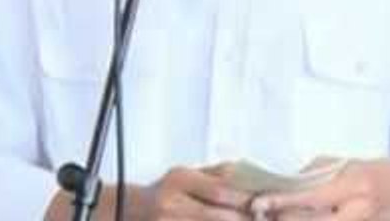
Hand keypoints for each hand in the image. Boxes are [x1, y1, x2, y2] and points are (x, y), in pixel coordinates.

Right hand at [139, 163, 254, 219]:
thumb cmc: (163, 192)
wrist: (128, 209)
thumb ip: (211, 175)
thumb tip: (241, 173)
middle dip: (241, 220)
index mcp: (179, 180)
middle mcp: (171, 202)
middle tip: (261, 219)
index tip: (260, 203)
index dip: (242, 200)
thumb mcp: (182, 175)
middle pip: (216, 216)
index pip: (217, 191)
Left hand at [248, 159, 389, 220]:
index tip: (258, 205)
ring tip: (279, 218)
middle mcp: (361, 211)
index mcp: (355, 184)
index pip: (309, 197)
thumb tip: (283, 184)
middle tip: (263, 216)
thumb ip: (317, 175)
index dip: (281, 203)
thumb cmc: (381, 175)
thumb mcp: (351, 165)